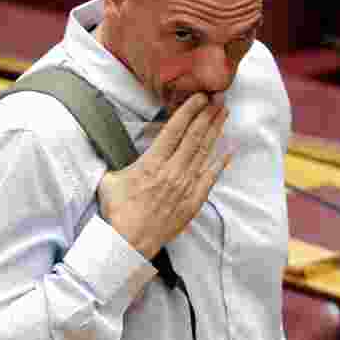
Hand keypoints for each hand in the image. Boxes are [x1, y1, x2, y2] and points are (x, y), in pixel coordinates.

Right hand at [96, 93, 230, 260]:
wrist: (129, 242)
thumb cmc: (117, 212)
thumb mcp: (110, 180)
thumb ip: (118, 163)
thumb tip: (111, 151)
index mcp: (152, 163)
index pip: (174, 130)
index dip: (189, 111)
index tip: (200, 97)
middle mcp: (172, 171)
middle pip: (194, 137)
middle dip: (207, 115)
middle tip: (219, 98)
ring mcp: (185, 186)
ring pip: (204, 153)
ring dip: (216, 132)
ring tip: (224, 114)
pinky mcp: (192, 202)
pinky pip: (210, 178)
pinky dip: (220, 163)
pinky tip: (229, 150)